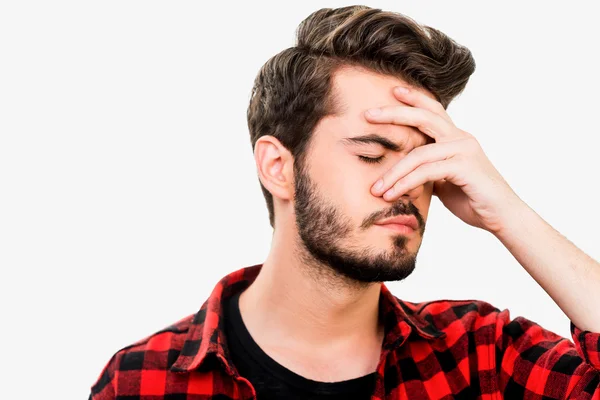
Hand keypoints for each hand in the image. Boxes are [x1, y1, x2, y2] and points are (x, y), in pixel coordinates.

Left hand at [365, 86, 522, 234]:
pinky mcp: (464, 166)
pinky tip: (391, 195)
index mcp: (456, 138)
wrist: (502, 217)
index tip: (393, 91)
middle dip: (393, 114)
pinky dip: (405, 183)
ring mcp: (464, 150)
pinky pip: (426, 171)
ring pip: (418, 153)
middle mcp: (461, 138)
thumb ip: (426, 170)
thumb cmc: (472, 199)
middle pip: (423, 117)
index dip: (414, 98)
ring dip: (393, 173)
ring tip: (375, 189)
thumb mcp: (443, 180)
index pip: (433, 111)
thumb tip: (402, 173)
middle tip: (368, 114)